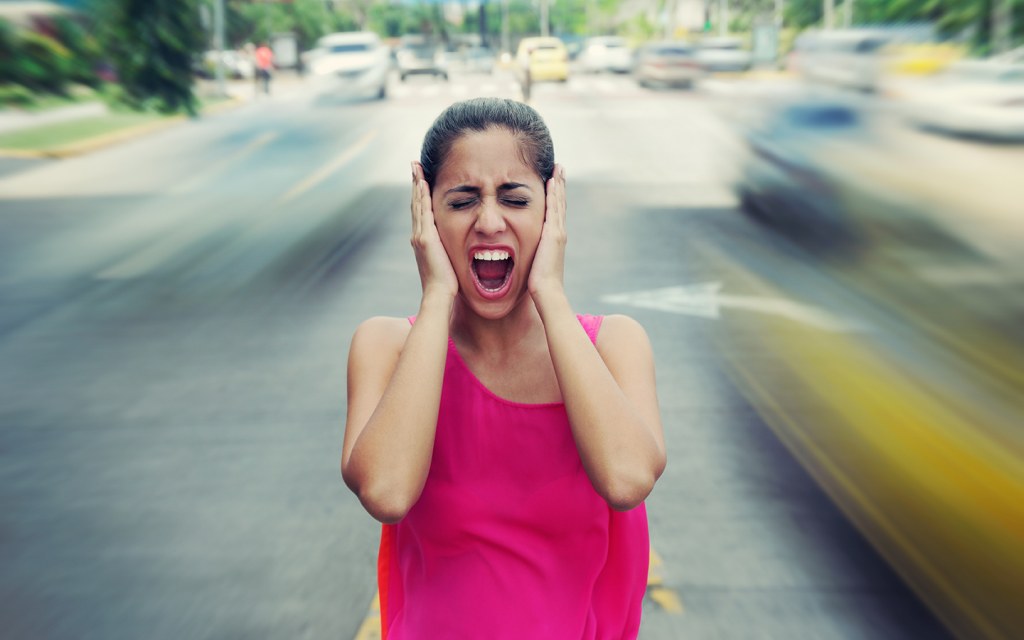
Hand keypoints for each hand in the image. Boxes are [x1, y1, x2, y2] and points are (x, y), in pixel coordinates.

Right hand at [410, 162, 458, 300]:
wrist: (440, 296)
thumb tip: (453, 249)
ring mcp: (420, 236)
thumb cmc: (446, 285)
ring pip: (417, 204)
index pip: (421, 212)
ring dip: (417, 184)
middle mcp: (418, 236)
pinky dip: (422, 196)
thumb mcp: (446, 262)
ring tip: (416, 168)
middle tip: (414, 165)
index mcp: (423, 241)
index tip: (421, 179)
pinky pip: (423, 211)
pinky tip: (423, 183)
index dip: (420, 195)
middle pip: (416, 203)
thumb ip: (446, 252)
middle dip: (415, 183)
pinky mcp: (425, 238)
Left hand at [528, 164, 566, 299]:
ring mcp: (558, 232)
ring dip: (558, 184)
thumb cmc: (538, 284)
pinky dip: (554, 194)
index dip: (555, 197)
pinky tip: (552, 181)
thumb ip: (531, 255)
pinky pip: (554, 208)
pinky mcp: (554, 234)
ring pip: (559, 202)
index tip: (554, 182)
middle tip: (559, 168)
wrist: (546, 291)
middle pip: (560, 203)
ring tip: (558, 169)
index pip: (554, 213)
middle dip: (559, 186)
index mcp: (553, 239)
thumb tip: (524, 255)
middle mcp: (558, 233)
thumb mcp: (534, 264)